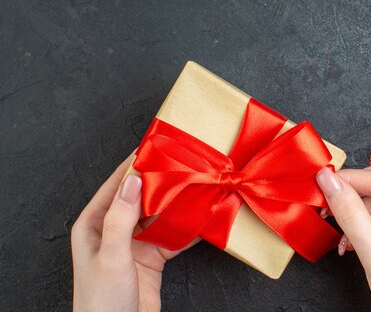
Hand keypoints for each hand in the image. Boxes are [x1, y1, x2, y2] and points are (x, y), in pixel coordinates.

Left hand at [71, 154, 187, 311]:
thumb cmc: (102, 301)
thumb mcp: (111, 256)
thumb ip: (121, 218)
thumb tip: (134, 180)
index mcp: (94, 224)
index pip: (117, 186)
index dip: (136, 165)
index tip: (156, 146)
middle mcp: (113, 230)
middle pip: (142, 197)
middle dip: (163, 182)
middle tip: (185, 165)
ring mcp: (134, 245)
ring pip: (160, 215)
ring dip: (178, 204)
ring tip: (198, 187)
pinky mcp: (152, 259)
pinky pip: (172, 237)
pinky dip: (188, 228)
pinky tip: (203, 218)